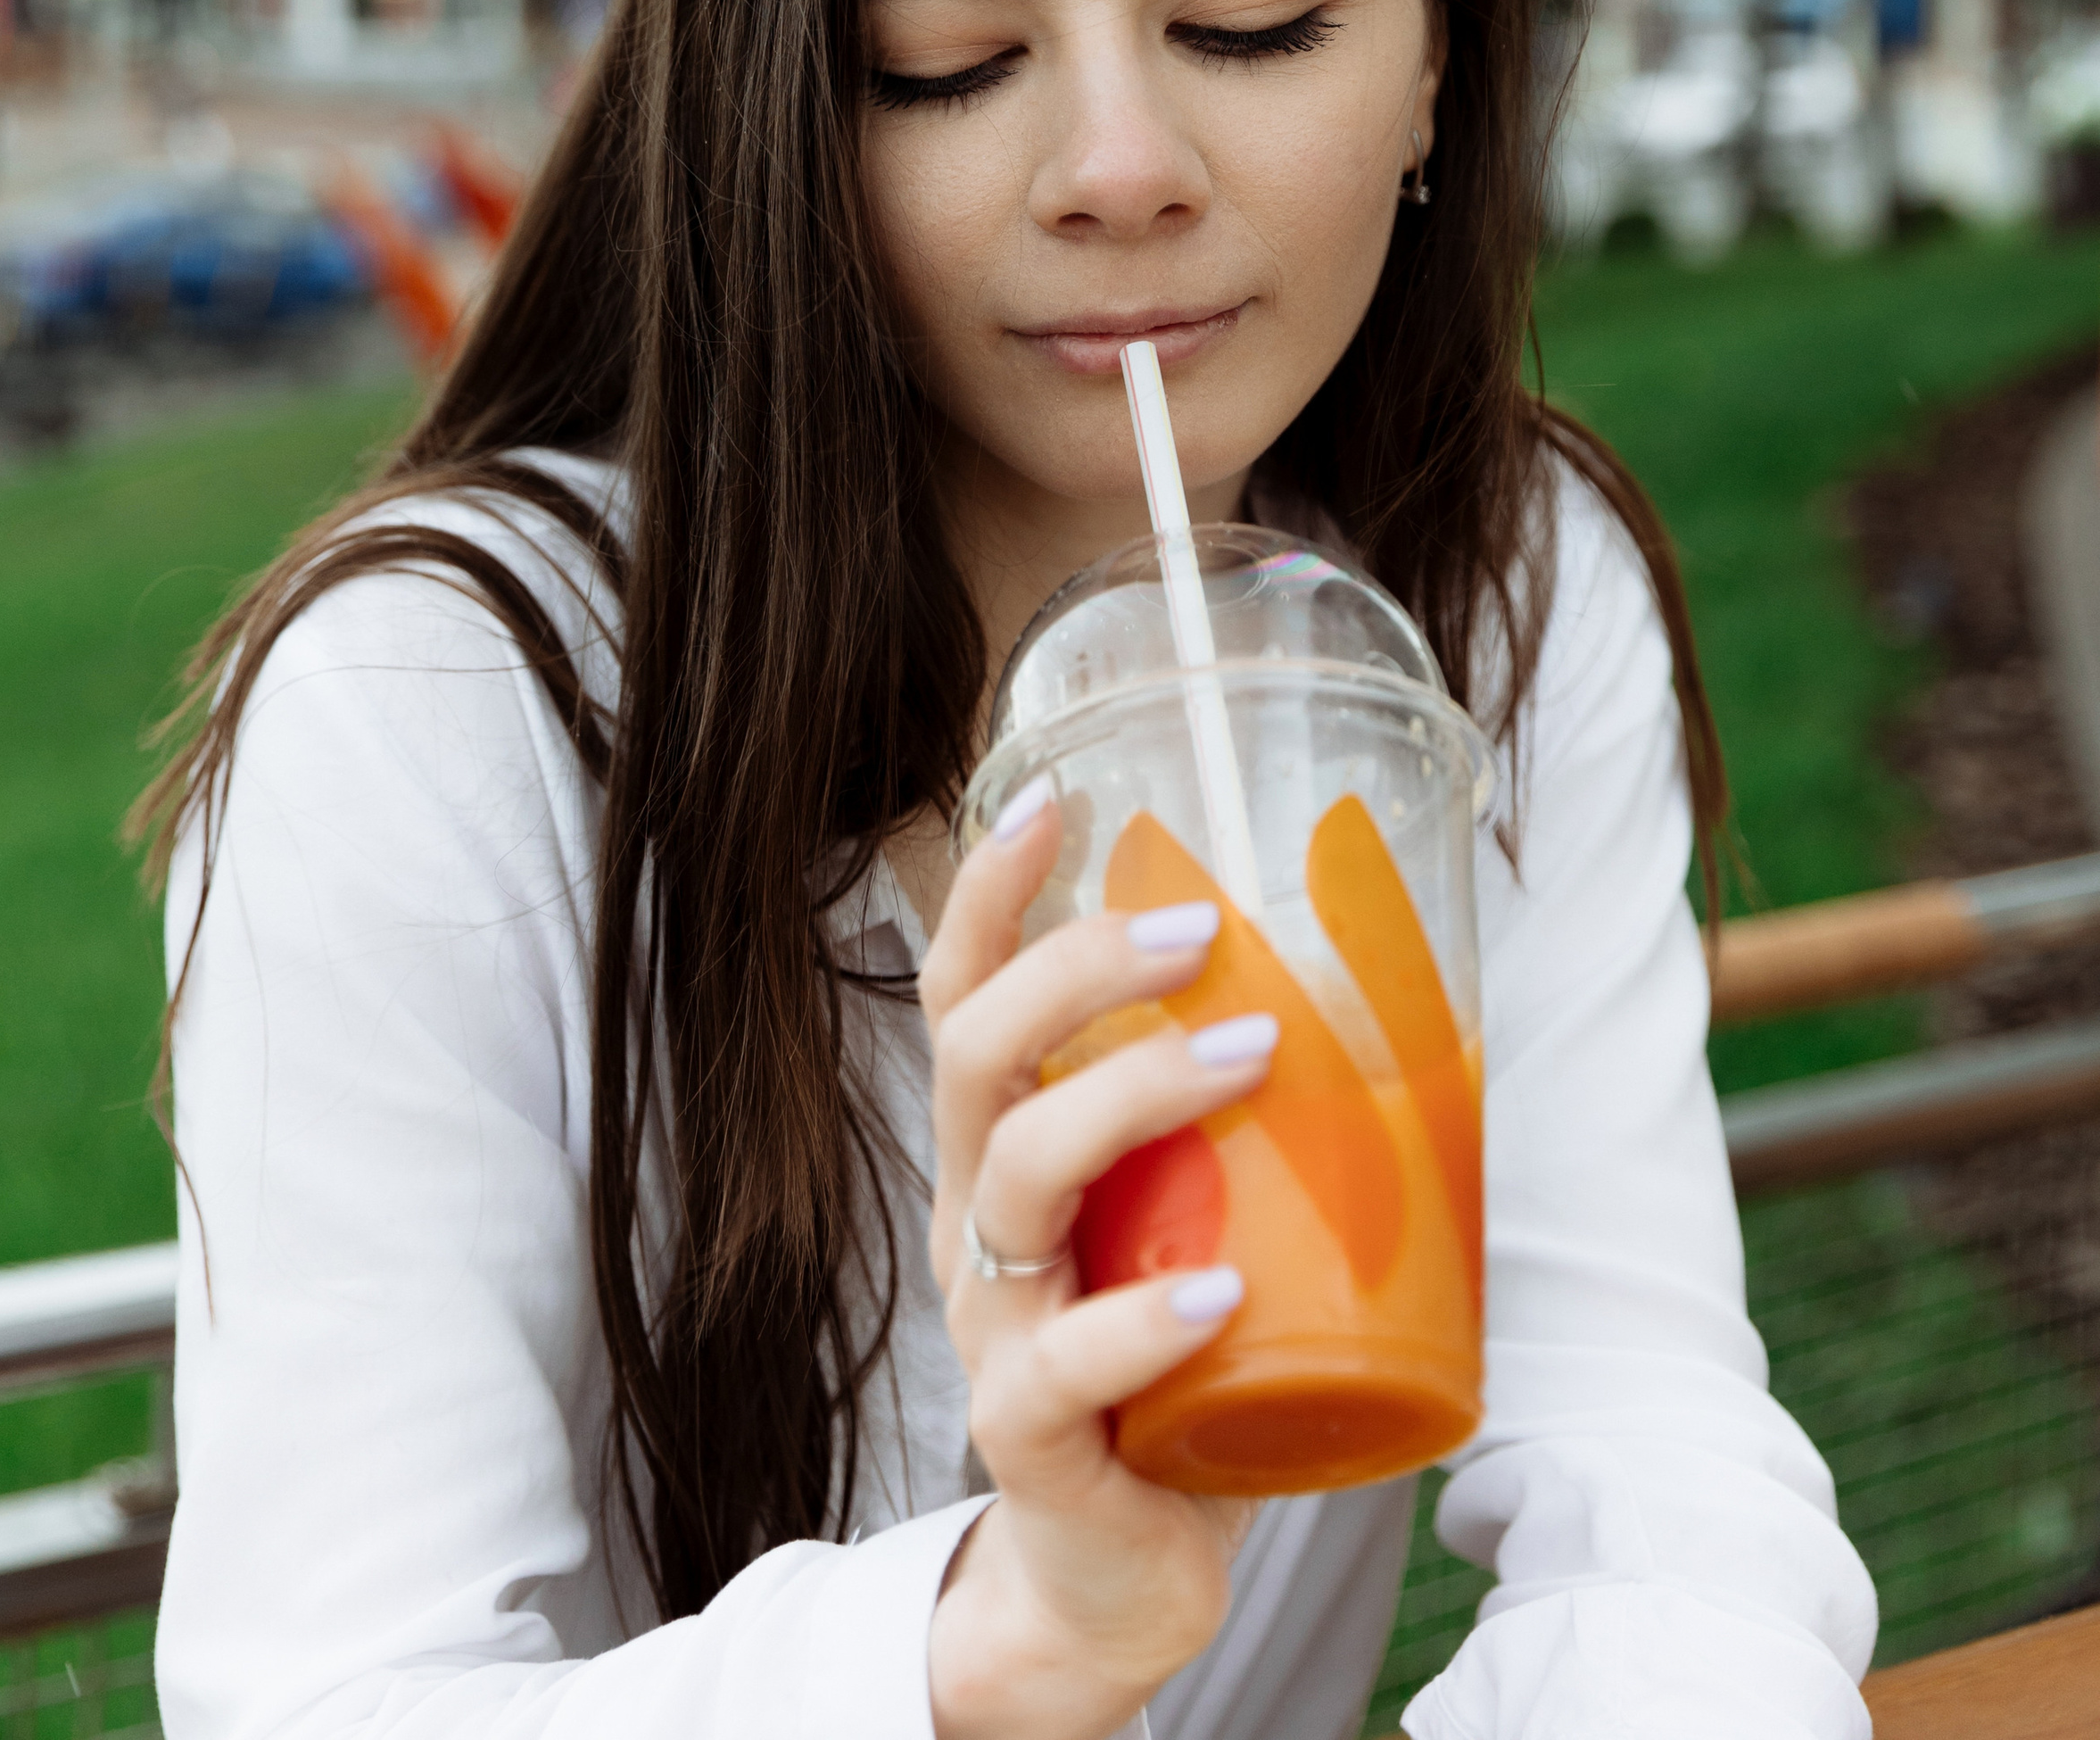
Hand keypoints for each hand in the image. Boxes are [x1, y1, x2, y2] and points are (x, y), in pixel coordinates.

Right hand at [918, 775, 1277, 1739]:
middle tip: (1196, 925)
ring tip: (1250, 1053)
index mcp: (1008, 1158)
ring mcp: (998, 1331)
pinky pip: (1059, 1370)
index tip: (1047, 797)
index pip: (965, 997)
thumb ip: (1255, 1131)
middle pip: (977, 1058)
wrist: (1110, 1576)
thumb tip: (1408, 992)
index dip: (991, 896)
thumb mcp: (1193, 1228)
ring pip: (1017, 1180)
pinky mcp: (1033, 1442)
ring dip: (1132, 1097)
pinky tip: (1220, 1295)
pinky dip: (1141, 1322)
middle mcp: (982, 1226)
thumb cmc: (1165, 1369)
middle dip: (1077, 971)